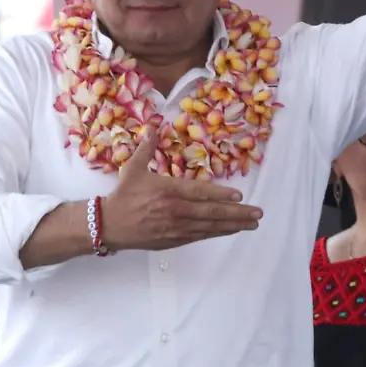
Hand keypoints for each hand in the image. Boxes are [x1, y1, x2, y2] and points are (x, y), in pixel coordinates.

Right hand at [100, 129, 262, 250]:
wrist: (108, 225)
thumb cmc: (123, 195)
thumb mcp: (133, 168)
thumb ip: (146, 148)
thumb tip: (152, 127)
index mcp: (168, 190)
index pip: (200, 192)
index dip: (221, 194)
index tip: (239, 196)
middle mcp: (176, 210)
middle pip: (211, 212)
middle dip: (237, 213)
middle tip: (257, 214)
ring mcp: (176, 227)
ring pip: (210, 227)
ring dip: (233, 225)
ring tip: (252, 224)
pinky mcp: (174, 240)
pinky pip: (200, 236)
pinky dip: (217, 233)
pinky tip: (231, 230)